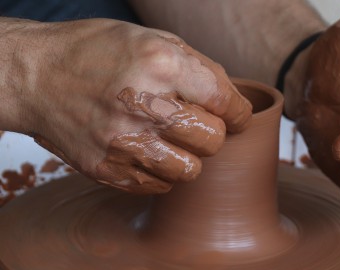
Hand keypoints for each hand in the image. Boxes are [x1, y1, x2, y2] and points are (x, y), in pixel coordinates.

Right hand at [23, 19, 251, 192]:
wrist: (36, 77)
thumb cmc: (97, 52)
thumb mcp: (151, 39)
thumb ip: (199, 68)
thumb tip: (231, 100)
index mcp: (160, 66)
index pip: (226, 103)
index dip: (240, 113)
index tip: (238, 118)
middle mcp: (144, 106)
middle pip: (214, 141)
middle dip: (212, 131)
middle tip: (194, 121)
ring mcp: (124, 143)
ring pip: (190, 170)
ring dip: (188, 155)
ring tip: (171, 138)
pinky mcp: (107, 168)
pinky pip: (159, 185)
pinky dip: (162, 170)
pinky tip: (148, 149)